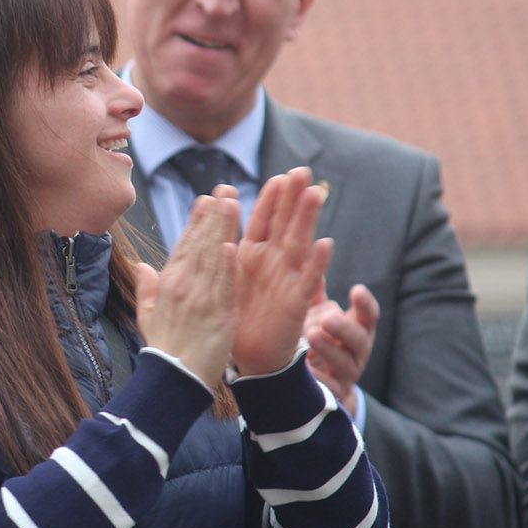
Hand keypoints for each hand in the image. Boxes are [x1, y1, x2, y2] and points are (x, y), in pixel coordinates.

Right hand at [135, 189, 239, 387]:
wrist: (173, 380)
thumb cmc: (163, 349)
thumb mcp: (146, 315)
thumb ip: (146, 287)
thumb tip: (142, 266)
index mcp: (168, 284)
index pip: (184, 246)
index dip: (196, 222)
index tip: (206, 199)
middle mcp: (183, 287)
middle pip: (200, 245)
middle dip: (214, 216)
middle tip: (225, 189)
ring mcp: (200, 300)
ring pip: (213, 259)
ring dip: (223, 230)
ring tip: (232, 203)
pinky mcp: (217, 316)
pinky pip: (224, 287)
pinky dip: (227, 267)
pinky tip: (232, 246)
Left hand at [229, 168, 332, 376]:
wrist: (248, 358)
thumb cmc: (234, 317)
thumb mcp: (221, 278)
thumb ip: (216, 252)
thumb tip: (203, 224)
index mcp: (252, 255)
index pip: (262, 220)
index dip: (270, 199)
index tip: (278, 176)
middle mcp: (273, 263)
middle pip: (285, 223)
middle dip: (293, 198)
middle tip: (303, 170)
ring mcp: (287, 280)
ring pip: (298, 243)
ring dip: (306, 219)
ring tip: (314, 193)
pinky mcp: (295, 303)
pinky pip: (307, 281)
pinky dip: (316, 263)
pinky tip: (324, 243)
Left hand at [304, 283, 378, 415]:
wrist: (322, 385)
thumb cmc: (322, 340)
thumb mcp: (320, 316)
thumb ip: (315, 293)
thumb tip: (308, 256)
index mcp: (358, 329)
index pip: (369, 316)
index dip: (365, 304)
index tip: (356, 290)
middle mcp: (358, 352)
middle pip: (359, 340)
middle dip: (344, 328)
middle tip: (327, 318)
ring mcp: (348, 374)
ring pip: (344, 363)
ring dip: (329, 350)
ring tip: (312, 336)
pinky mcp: (335, 393)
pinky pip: (329, 388)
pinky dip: (318, 378)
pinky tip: (304, 368)